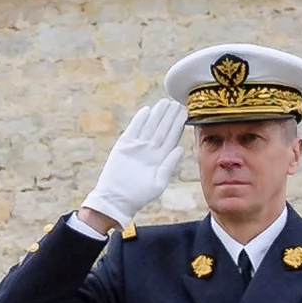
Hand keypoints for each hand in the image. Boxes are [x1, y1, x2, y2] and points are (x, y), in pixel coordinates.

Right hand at [80, 99, 182, 228]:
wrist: (116, 199)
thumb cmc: (138, 195)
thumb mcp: (158, 183)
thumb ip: (169, 165)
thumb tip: (181, 148)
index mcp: (160, 158)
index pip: (171, 137)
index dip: (178, 125)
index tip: (186, 113)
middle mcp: (149, 150)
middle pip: (162, 129)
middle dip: (169, 116)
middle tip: (177, 103)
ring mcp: (136, 146)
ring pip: (149, 126)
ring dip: (157, 114)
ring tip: (166, 103)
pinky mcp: (123, 145)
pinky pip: (133, 129)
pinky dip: (140, 120)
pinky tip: (147, 110)